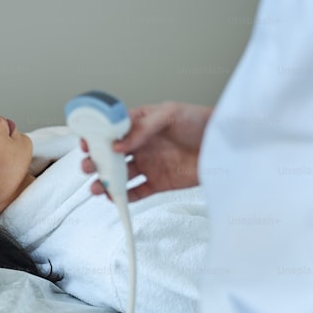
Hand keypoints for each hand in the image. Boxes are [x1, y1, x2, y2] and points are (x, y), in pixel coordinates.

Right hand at [82, 102, 211, 202]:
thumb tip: (119, 144)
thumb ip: (143, 128)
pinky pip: (137, 192)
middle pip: (111, 155)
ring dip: (105, 182)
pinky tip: (114, 197)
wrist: (226, 145)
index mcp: (141, 124)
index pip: (112, 130)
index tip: (86, 143)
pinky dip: (124, 197)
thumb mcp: (171, 114)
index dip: (97, 137)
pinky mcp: (158, 183)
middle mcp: (141, 145)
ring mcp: (149, 165)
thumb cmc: (202, 122)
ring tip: (96, 187)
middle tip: (88, 166)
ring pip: (120, 176)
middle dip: (96, 161)